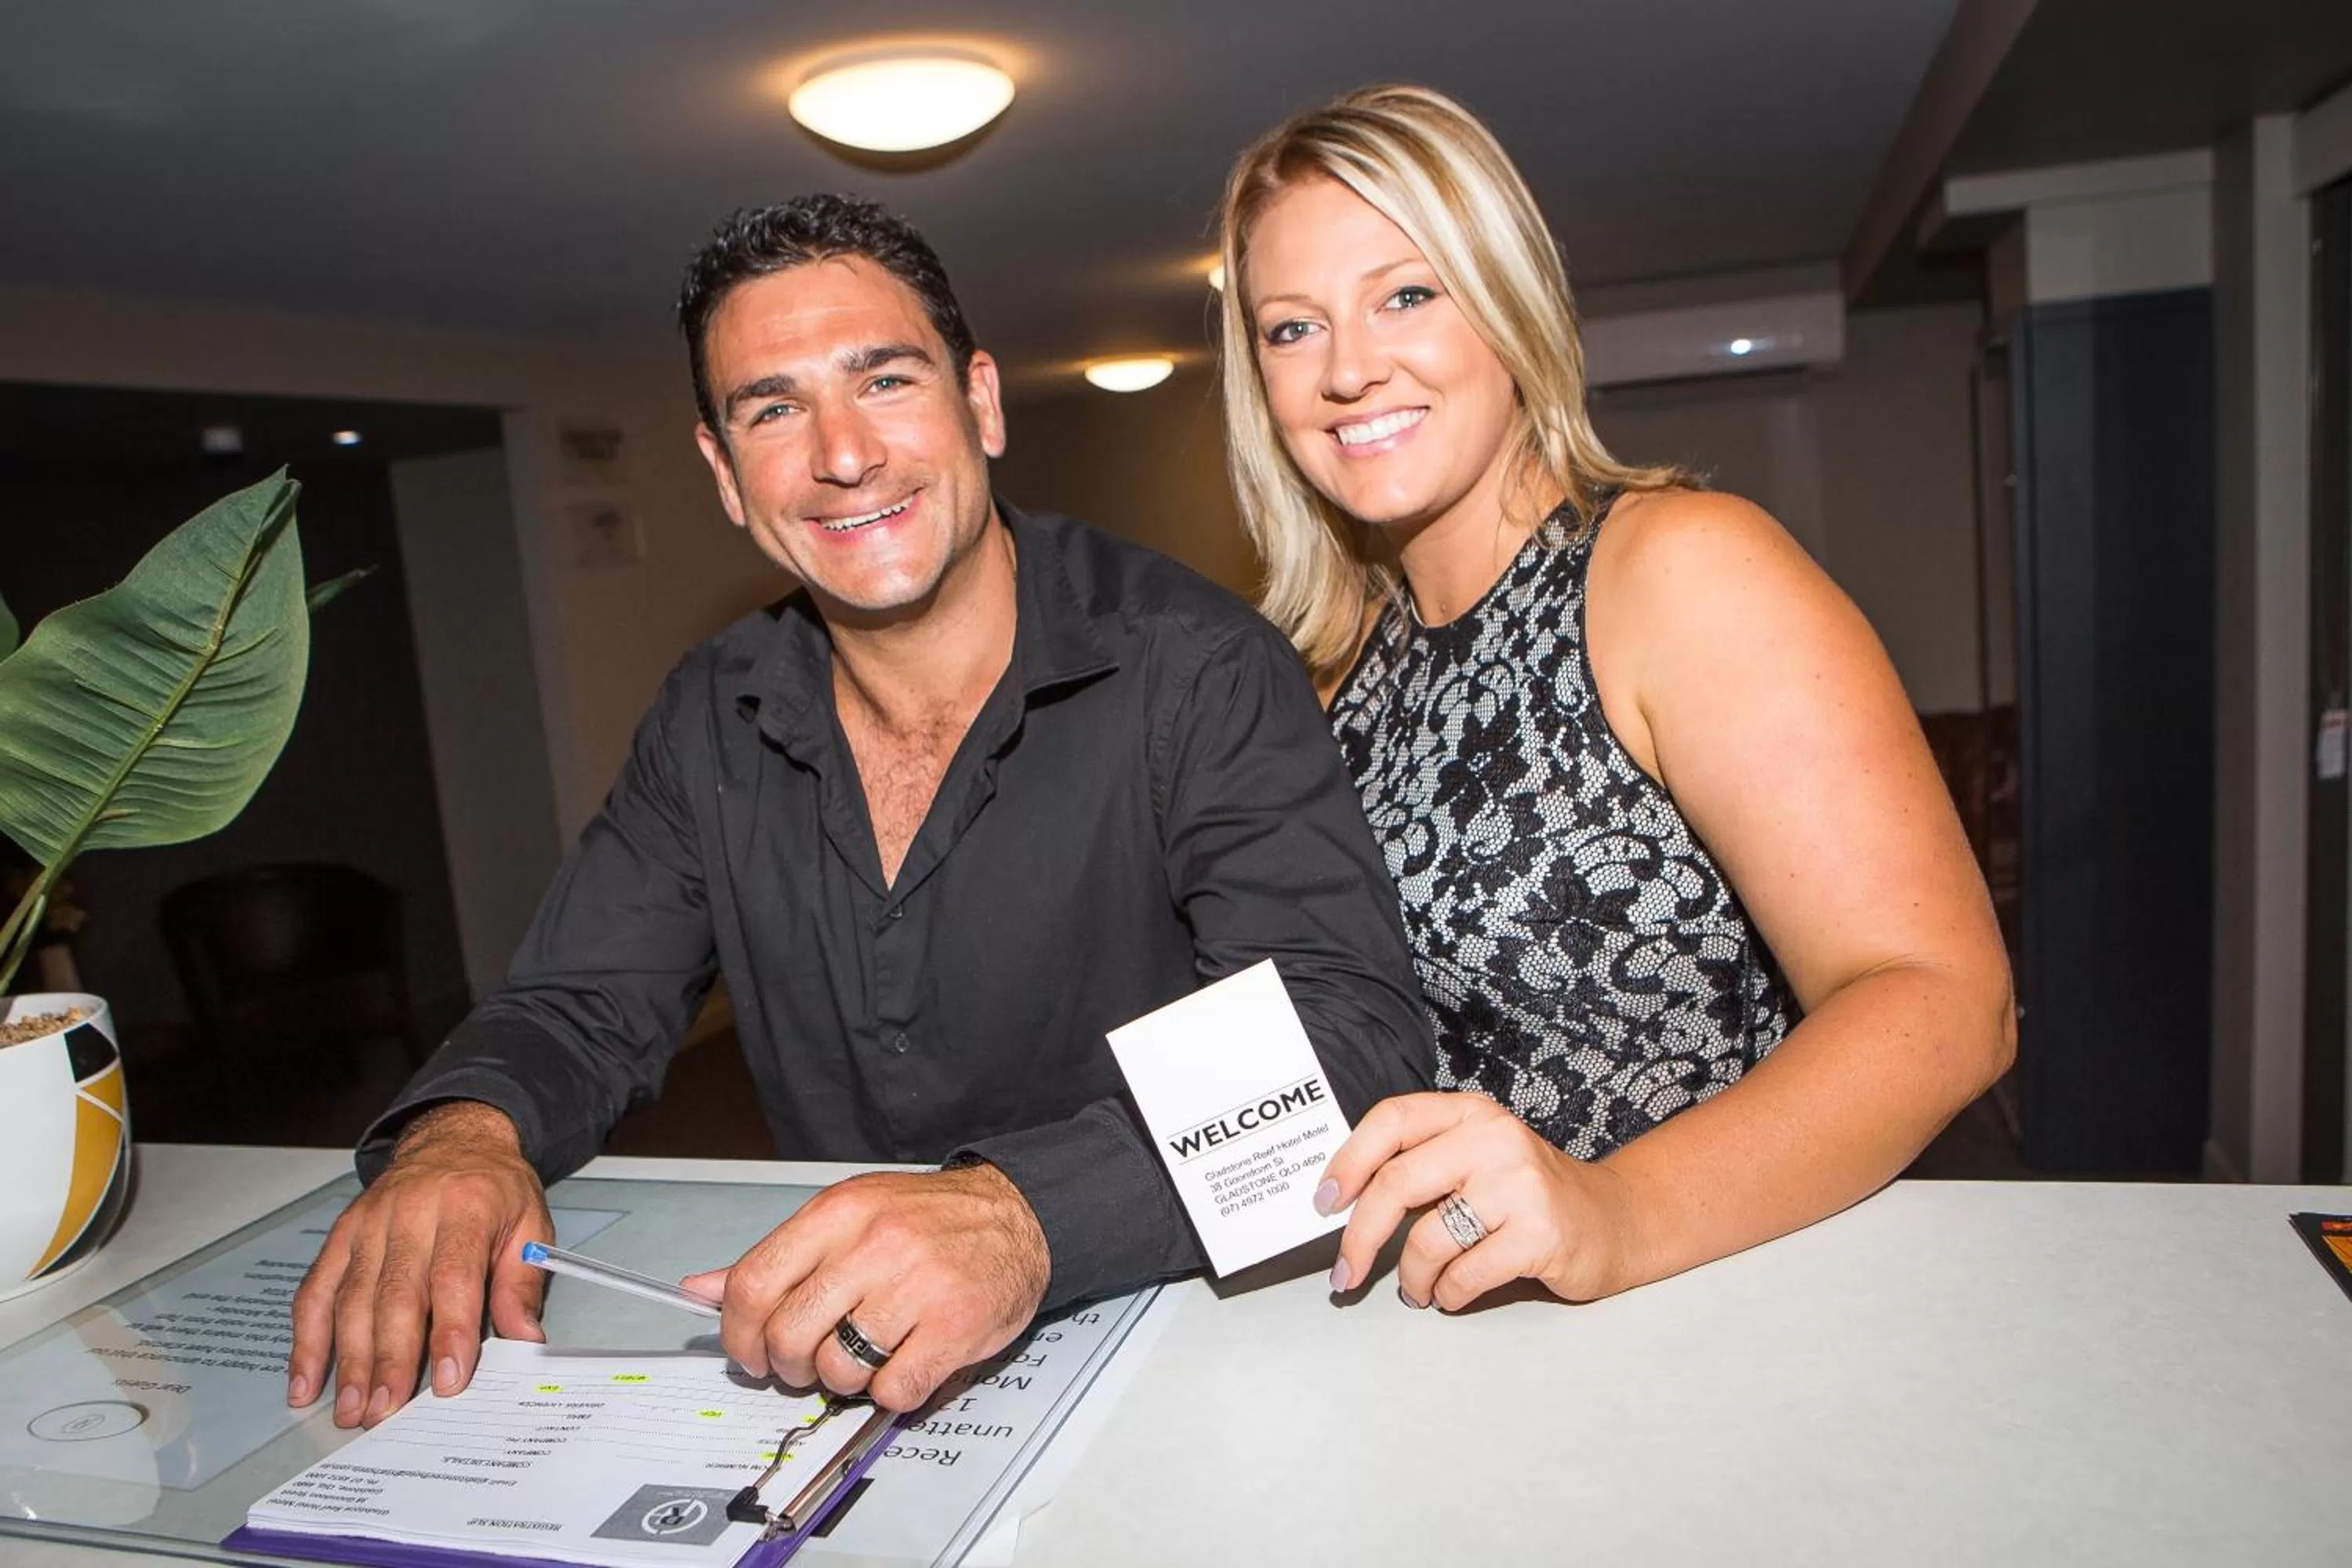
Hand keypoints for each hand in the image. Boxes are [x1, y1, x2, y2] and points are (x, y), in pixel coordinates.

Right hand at [287, 1102, 552, 1426]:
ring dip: (348, 1360)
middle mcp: (410, 1214)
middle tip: (386, 1413)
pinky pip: (316, 1291)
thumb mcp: (529, 1224)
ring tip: (351, 1410)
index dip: (451, 1332)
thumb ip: (522, 1284)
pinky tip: (306, 1381)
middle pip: (395, 1295)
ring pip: (351, 1299)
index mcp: (466, 1208)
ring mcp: (368, 1225)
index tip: (450, 1381)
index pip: (454, 1276)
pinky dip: (307, 1339)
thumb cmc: (495, 1189)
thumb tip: (526, 1339)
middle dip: (390, 1360)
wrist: (454, 1140)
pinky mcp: (341, 1237)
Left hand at [681, 1163, 1049, 1412]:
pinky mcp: (955, 1326)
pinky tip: (903, 1362)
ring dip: (844, 1379)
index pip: (754, 1283)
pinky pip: (894, 1389)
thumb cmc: (928, 1220)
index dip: (739, 1333)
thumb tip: (702, 1289)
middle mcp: (875, 1244)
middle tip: (808, 1362)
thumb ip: (778, 1258)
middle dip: (789, 1366)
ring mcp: (917, 1286)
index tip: (750, 1353)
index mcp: (839, 1213)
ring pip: (838, 1369)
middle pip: (790, 1334)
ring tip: (866, 1355)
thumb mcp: (848, 1217)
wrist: (1017, 1215)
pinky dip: (891, 1391)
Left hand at [1318, 1091, 1641, 1309]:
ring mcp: (1520, 1184)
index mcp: (1470, 1113)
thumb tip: (1343, 1202)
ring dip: (1412, 1277)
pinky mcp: (1540, 1233)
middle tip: (1346, 1274)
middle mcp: (1493, 1138)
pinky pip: (1464, 1275)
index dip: (1348, 1160)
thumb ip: (1424, 1167)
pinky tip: (1454, 1293)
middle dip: (1360, 1237)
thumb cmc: (1529, 1196)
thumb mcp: (1477, 1160)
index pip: (1391, 1120)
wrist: (1614, 1221)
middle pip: (1396, 1183)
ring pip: (1428, 1238)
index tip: (1323, 1202)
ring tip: (1419, 1289)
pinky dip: (1448, 1294)